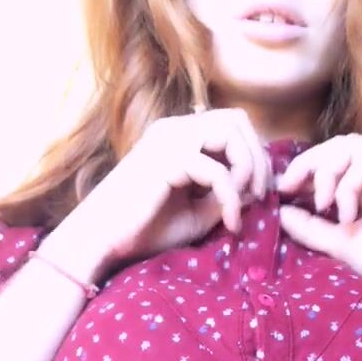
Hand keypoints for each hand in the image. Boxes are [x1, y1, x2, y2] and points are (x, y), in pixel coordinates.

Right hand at [41, 108, 272, 286]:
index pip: (232, 125)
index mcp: (179, 136)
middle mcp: (174, 129)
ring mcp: (169, 139)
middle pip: (238, 120)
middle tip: (259, 196)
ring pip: (232, 133)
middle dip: (258, 158)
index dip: (253, 155)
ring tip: (244, 207)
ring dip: (249, 170)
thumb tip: (259, 189)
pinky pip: (218, 171)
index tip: (255, 194)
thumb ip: (227, 195)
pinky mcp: (167, 159)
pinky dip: (232, 198)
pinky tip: (230, 224)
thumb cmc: (144, 228)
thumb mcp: (197, 212)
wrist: (102, 240)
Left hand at [276, 134, 361, 299]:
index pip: (336, 157)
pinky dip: (348, 187)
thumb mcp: (340, 243)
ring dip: (328, 174)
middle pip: (341, 145)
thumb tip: (280, 212)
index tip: (283, 187)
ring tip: (323, 205)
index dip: (306, 165)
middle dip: (310, 162)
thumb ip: (312, 227)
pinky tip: (347, 215)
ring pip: (352, 147)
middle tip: (291, 186)